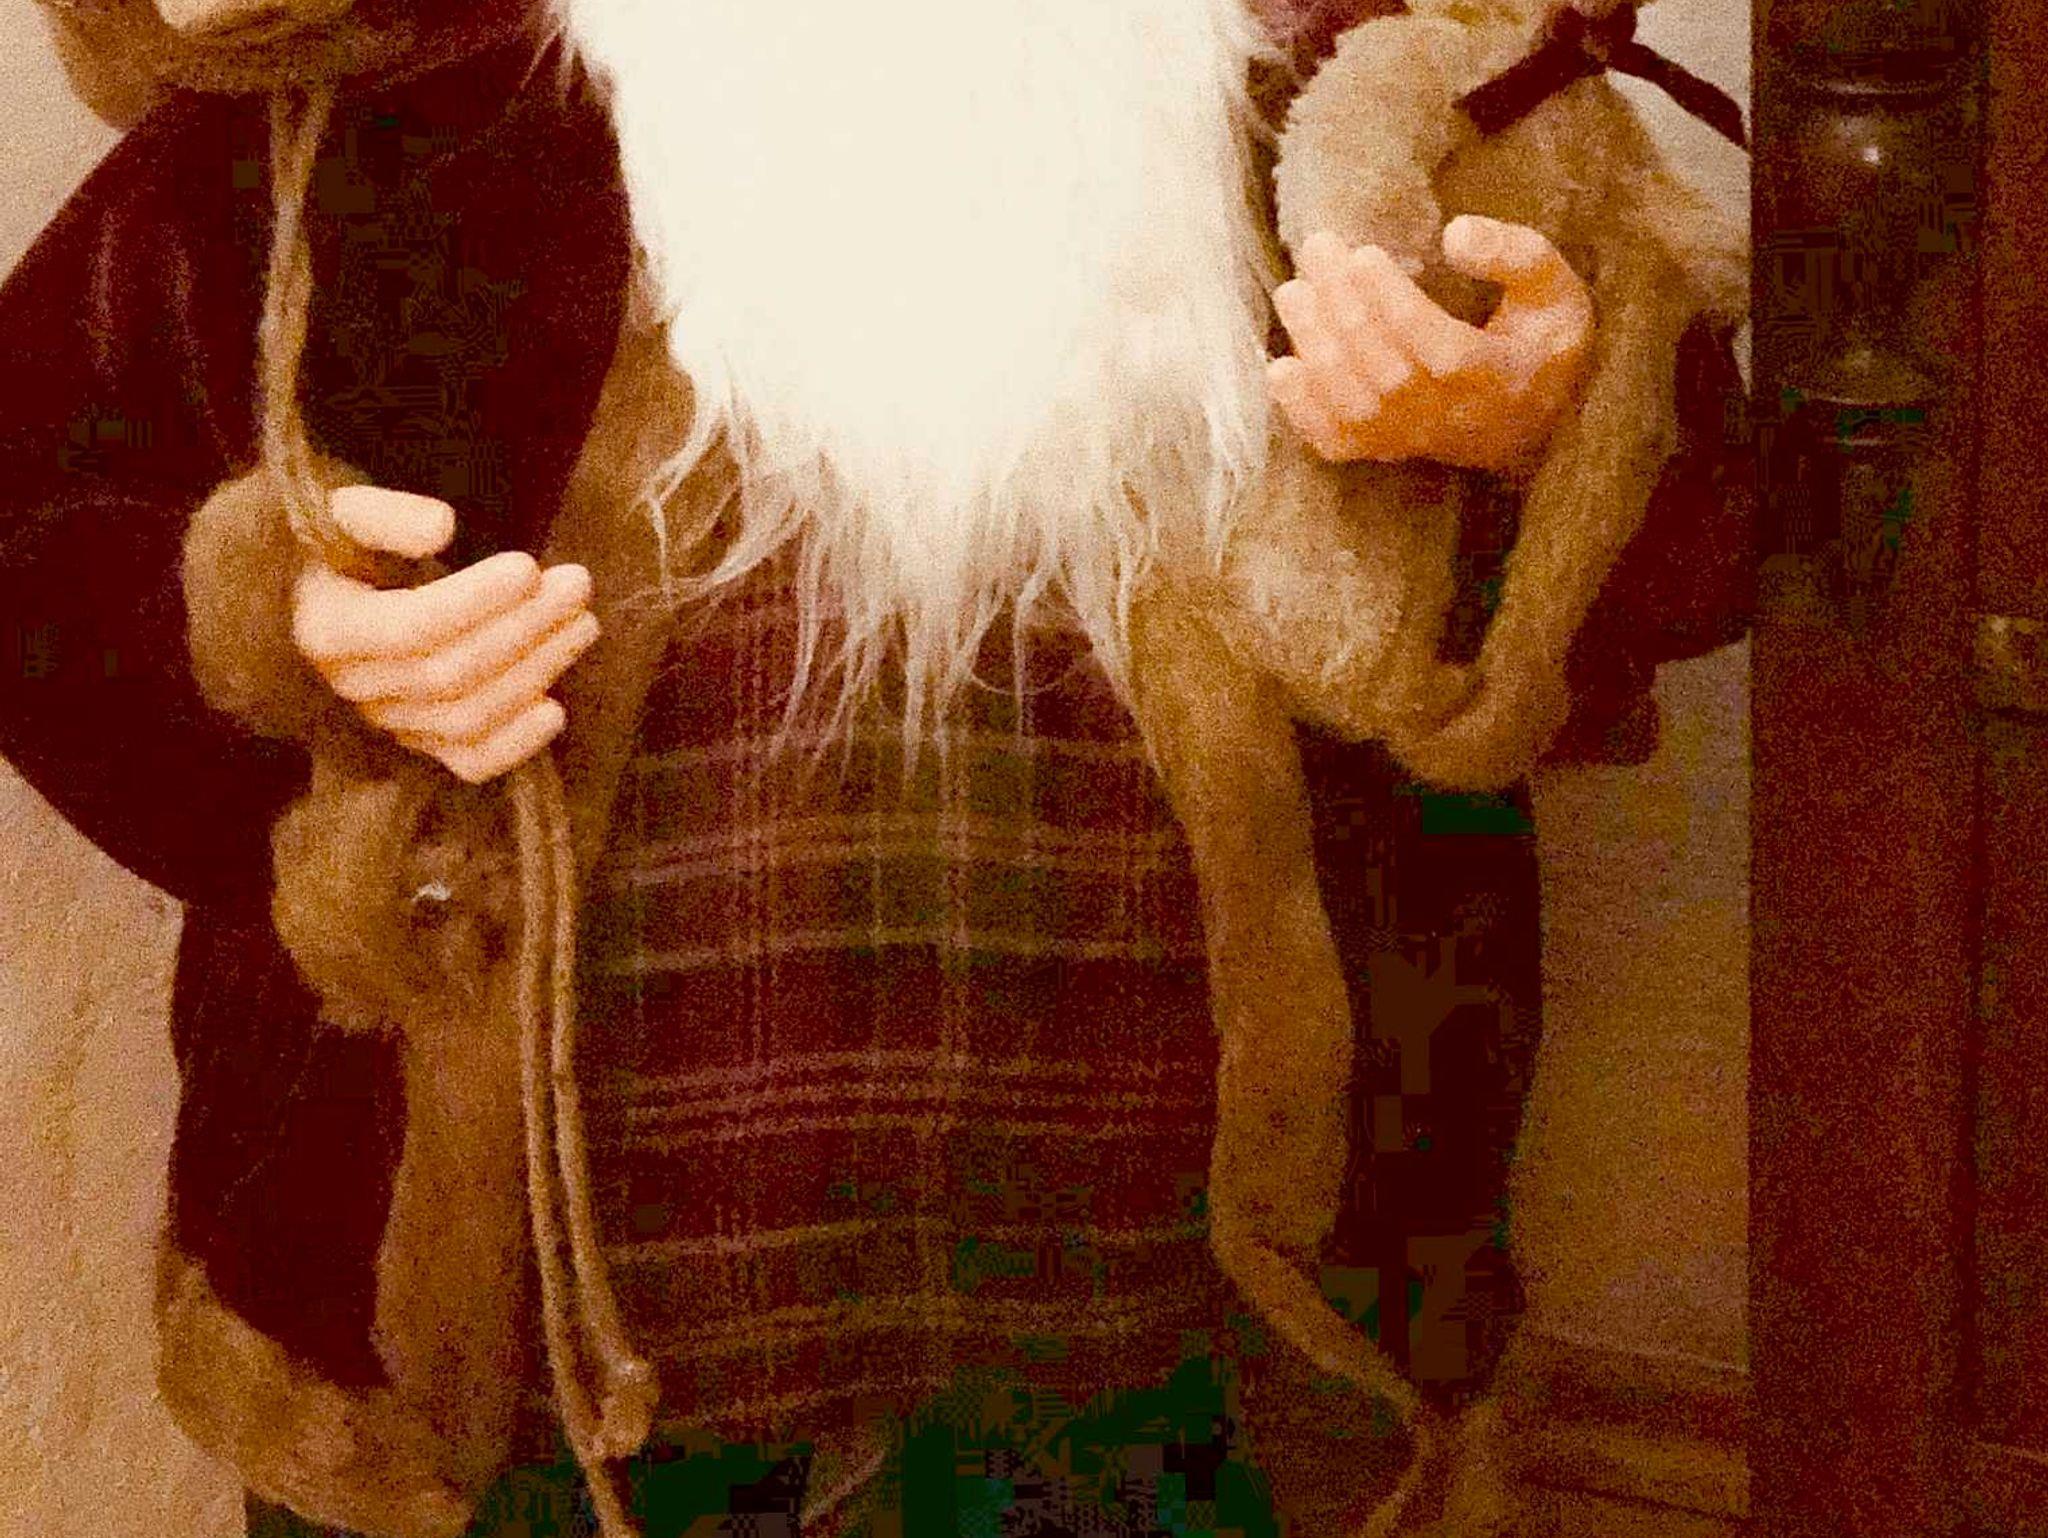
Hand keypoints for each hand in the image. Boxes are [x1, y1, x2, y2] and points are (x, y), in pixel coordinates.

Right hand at [291, 486, 599, 783]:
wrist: (318, 594)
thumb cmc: (340, 544)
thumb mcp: (342, 511)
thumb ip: (383, 515)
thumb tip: (441, 527)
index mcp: (327, 628)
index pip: (411, 627)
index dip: (476, 601)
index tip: (529, 568)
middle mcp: (354, 686)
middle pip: (449, 673)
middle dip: (524, 629)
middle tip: (576, 585)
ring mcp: (390, 722)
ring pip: (467, 717)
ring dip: (536, 672)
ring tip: (583, 623)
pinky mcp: (422, 743)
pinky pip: (469, 762)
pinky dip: (517, 744)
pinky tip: (555, 710)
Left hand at [1268, 216, 1593, 472]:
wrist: (1533, 422)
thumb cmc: (1540, 342)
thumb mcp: (1555, 290)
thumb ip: (1516, 255)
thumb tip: (1454, 232)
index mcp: (1499, 374)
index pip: (1436, 345)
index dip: (1393, 302)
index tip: (1364, 253)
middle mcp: (1453, 415)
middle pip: (1386, 369)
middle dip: (1344, 307)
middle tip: (1318, 249)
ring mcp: (1414, 438)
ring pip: (1355, 404)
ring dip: (1316, 348)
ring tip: (1294, 292)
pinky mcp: (1384, 449)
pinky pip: (1337, 443)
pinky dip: (1302, 412)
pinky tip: (1280, 369)